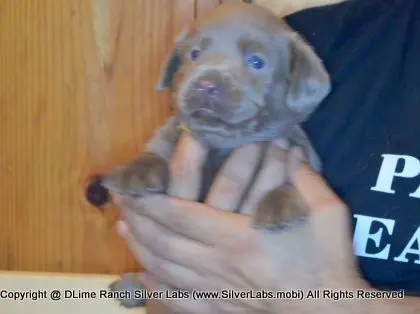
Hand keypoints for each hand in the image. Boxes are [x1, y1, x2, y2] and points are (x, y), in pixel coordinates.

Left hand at [112, 134, 414, 312]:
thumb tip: (290, 147)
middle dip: (138, 221)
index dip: (152, 201)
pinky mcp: (223, 308)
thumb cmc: (328, 259)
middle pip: (165, 242)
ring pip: (167, 270)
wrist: (333, 309)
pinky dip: (157, 291)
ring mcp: (219, 290)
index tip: (133, 186)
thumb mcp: (326, 211)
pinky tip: (140, 284)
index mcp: (240, 237)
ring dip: (141, 249)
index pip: (182, 215)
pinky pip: (181, 301)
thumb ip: (303, 177)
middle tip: (119, 203)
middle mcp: (221, 264)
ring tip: (123, 232)